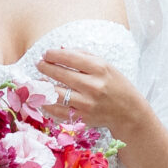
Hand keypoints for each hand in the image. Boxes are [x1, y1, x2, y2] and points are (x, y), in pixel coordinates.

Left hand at [34, 47, 149, 144]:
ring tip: (38, 80)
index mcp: (100, 69)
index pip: (70, 58)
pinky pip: (58, 111)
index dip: (53, 54)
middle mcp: (93, 86)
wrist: (129, 112)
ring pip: (56, 93)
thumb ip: (83, 56)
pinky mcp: (82, 118)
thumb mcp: (106, 65)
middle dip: (45, 67)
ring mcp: (87, 104)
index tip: (46, 53)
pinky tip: (44, 97)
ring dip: (43, 85)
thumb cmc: (115, 85)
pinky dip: (48, 103)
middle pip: (60, 74)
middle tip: (39, 64)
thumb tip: (60, 49)